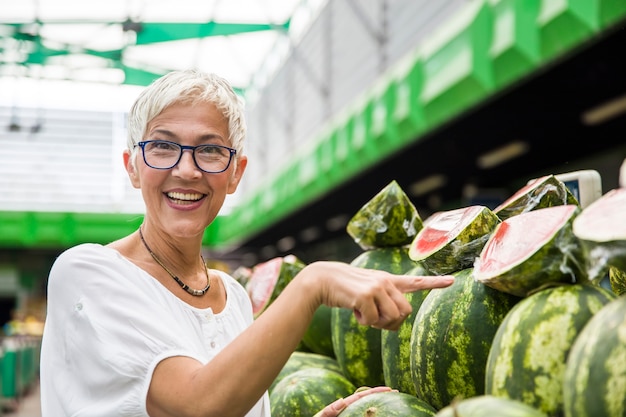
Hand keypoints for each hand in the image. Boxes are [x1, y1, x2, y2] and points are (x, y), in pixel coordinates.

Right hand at [301, 261, 453, 330]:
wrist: (322, 280)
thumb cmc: (345, 291)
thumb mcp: (367, 294)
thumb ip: (383, 303)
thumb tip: (396, 321)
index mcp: (388, 280)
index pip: (416, 282)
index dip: (435, 283)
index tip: (453, 281)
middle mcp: (385, 281)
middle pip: (405, 312)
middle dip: (391, 322)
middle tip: (374, 319)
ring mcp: (376, 286)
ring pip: (391, 318)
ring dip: (377, 323)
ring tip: (362, 312)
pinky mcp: (365, 294)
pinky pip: (372, 321)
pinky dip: (363, 322)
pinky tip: (353, 310)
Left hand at [314, 386, 394, 416]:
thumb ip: (329, 410)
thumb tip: (343, 400)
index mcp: (342, 406)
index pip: (361, 396)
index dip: (375, 391)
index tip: (389, 388)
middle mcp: (348, 411)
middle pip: (368, 401)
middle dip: (381, 396)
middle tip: (397, 393)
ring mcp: (351, 414)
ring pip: (368, 410)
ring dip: (380, 406)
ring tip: (395, 404)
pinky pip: (364, 416)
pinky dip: (374, 415)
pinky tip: (383, 414)